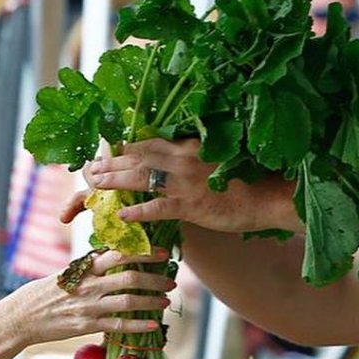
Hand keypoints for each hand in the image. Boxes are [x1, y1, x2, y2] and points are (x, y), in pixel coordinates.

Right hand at [5, 248, 174, 346]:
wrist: (21, 317)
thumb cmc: (43, 293)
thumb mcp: (65, 274)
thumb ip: (89, 268)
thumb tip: (111, 259)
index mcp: (84, 268)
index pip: (118, 254)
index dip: (143, 252)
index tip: (162, 252)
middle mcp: (89, 285)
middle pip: (130, 277)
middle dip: (154, 278)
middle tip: (171, 280)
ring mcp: (89, 306)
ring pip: (128, 301)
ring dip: (151, 301)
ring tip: (165, 300)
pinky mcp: (87, 326)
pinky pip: (119, 326)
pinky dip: (139, 325)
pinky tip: (153, 325)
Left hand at [82, 138, 299, 233]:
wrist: (268, 197)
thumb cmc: (245, 181)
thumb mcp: (216, 161)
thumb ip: (191, 160)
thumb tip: (170, 165)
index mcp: (189, 146)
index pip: (148, 143)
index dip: (124, 148)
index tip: (107, 153)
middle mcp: (183, 159)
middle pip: (137, 157)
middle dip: (110, 162)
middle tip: (89, 168)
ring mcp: (185, 182)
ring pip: (140, 177)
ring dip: (113, 180)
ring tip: (94, 184)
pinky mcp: (191, 205)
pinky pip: (157, 207)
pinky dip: (137, 211)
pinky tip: (121, 216)